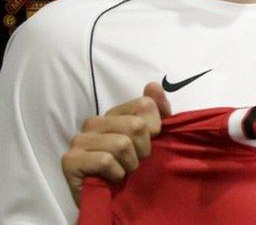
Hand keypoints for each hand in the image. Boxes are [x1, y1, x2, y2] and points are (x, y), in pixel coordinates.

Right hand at [61, 83, 170, 203]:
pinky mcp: (70, 160)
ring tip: (123, 170)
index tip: (149, 142)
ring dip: (130, 164)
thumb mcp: (150, 138)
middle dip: (143, 149)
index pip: (144, 104)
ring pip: (122, 144)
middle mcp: (93, 123)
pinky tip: (111, 178)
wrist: (111, 198)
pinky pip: (105, 161)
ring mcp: (79, 140)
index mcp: (113, 114)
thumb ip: (157, 111)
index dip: (155, 127)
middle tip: (134, 161)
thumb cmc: (129, 166)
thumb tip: (153, 85)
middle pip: (136, 125)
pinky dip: (115, 173)